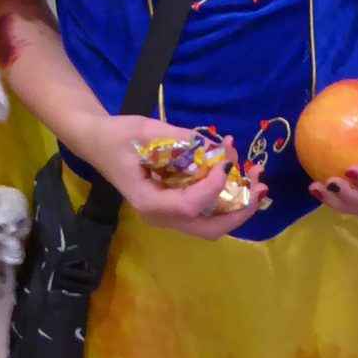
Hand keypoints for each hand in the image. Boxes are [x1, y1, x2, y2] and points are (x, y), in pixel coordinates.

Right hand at [78, 114, 266, 240]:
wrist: (97, 142)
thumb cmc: (116, 136)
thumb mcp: (145, 129)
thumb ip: (179, 137)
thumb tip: (212, 144)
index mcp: (148, 202)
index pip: (191, 206)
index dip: (215, 186)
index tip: (226, 160)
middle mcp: (161, 217)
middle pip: (210, 228)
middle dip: (240, 208)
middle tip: (260, 184)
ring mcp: (169, 215)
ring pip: (213, 223)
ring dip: (239, 203)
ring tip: (257, 176)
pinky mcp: (175, 207)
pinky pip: (207, 211)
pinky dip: (227, 197)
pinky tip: (239, 174)